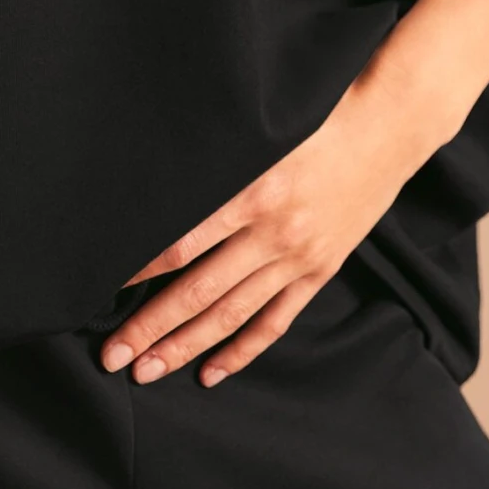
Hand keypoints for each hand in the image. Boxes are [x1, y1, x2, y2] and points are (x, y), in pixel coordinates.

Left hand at [99, 64, 451, 389]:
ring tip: (146, 371)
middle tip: (111, 354)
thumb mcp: (261, 129)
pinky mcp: (319, 271)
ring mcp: (298, 257)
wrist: (388, 129)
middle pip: (198, 290)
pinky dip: (242, 351)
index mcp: (252, 190)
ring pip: (231, 314)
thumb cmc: (316, 115)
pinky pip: (275, 322)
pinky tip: (211, 373)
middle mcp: (274, 231)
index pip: (181, 243)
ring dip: (185, 347)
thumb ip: (213, 157)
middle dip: (150, 326)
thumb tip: (152, 177)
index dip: (138, 270)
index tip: (101, 286)